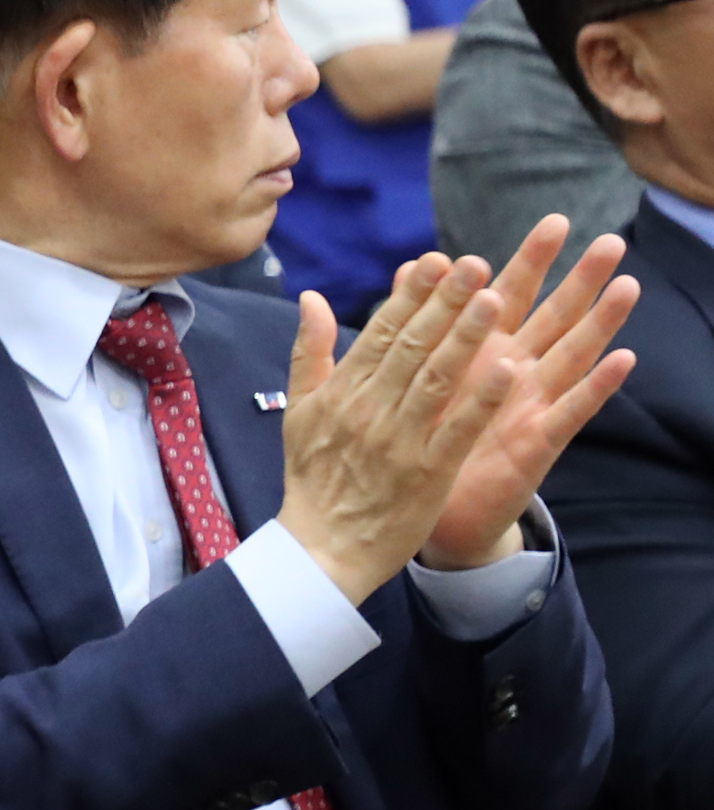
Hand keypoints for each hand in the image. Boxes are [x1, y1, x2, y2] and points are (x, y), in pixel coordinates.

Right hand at [279, 253, 519, 601]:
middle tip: (475, 264)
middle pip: (412, 346)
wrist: (321, 549)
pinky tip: (510, 370)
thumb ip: (310, 352)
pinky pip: (458, 430)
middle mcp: (369, 410)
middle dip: (445, 302)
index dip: (411, 295)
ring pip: (436, 379)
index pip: (381, 332)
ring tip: (495, 298)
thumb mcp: (299, 411)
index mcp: (341, 392)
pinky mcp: (426, 472)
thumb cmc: (312, 479)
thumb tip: (311, 298)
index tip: (436, 260)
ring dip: (467, 338)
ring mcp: (399, 441)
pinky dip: (482, 400)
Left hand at [420, 214, 637, 568]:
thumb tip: (413, 268)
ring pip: (570, 356)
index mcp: (479, 352)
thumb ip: (414, 320)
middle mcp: (513, 372)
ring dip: (600, 323)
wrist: (419, 508)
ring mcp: (530, 405)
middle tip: (611, 241)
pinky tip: (623, 359)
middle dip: (580, 280)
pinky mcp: (536, 442)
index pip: (507, 296)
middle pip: (552, 317)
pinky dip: (597, 386)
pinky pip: (570, 411)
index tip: (555, 222)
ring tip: (627, 286)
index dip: (530, 262)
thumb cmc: (416, 436)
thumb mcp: (409, 374)